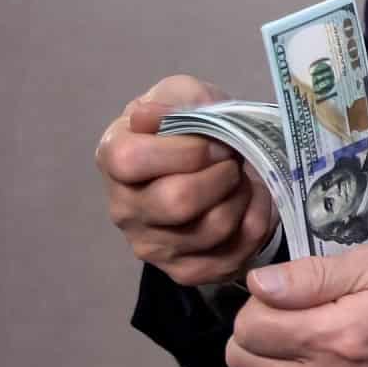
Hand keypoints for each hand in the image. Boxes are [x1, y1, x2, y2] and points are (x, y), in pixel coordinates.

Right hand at [96, 76, 275, 286]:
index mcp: (112, 157)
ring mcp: (150, 245)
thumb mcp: (185, 96)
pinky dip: (255, 225)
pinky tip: (250, 204)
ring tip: (242, 180)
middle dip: (222, 175)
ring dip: (242, 198)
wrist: (213, 161)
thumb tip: (146, 116)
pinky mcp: (184, 270)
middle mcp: (122, 208)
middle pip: (177, 201)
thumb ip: (172, 101)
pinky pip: (230, 256)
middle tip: (234, 162)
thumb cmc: (193, 125)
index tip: (216, 142)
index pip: (133, 161)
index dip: (187, 150)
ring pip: (211, 229)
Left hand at [225, 246, 367, 366]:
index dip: (260, 301)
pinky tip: (346, 361)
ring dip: (284, 355)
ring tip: (330, 335)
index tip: (291, 290)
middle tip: (298, 312)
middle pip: (242, 360)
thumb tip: (258, 285)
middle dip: (258, 331)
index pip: (248, 328)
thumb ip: (314, 274)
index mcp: (333, 335)